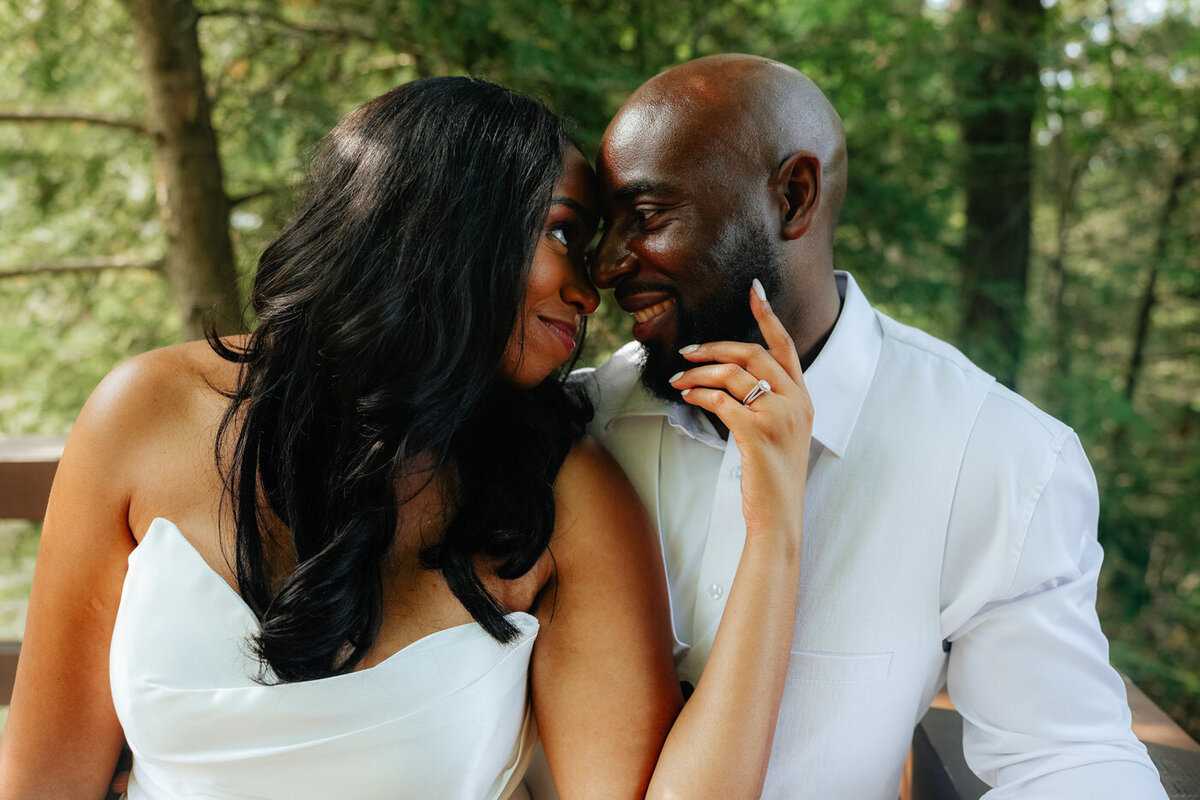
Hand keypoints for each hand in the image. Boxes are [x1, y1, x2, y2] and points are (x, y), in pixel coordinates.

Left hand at [668, 279, 813, 547]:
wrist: (778, 515)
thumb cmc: (772, 477)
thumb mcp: (780, 432)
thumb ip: (767, 403)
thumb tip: (731, 381)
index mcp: (804, 398)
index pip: (785, 346)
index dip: (768, 315)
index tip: (754, 290)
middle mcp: (796, 401)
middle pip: (752, 354)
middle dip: (715, 346)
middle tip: (687, 349)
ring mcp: (779, 415)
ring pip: (732, 375)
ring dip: (698, 373)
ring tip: (679, 379)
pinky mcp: (758, 432)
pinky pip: (721, 401)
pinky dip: (699, 394)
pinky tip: (686, 396)